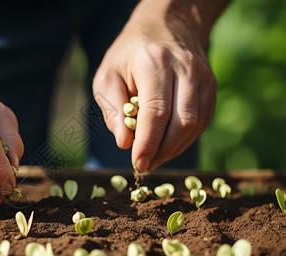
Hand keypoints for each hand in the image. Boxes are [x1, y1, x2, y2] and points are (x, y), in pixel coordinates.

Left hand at [93, 0, 220, 171]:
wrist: (165, 27)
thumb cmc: (129, 56)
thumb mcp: (108, 77)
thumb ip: (114, 110)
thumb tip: (125, 143)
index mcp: (154, 62)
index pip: (156, 111)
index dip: (148, 143)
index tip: (138, 164)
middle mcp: (184, 68)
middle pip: (181, 122)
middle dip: (162, 151)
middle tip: (144, 165)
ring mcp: (202, 77)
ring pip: (195, 125)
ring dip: (174, 149)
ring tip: (153, 158)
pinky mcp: (211, 86)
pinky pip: (202, 122)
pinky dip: (184, 139)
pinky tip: (167, 146)